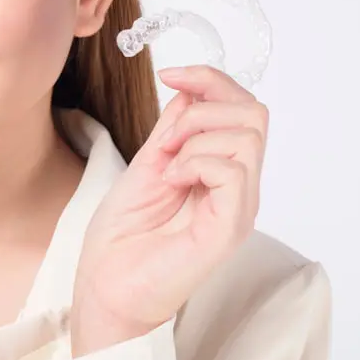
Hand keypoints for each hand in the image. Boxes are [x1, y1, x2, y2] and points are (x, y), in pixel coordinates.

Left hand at [70, 65, 268, 356]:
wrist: (105, 284)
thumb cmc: (123, 235)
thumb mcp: (147, 163)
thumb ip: (172, 130)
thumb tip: (190, 93)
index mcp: (221, 170)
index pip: (241, 107)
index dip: (210, 79)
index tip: (171, 75)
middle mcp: (238, 187)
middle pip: (254, 113)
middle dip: (205, 105)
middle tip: (167, 138)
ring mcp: (237, 207)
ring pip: (247, 135)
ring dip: (195, 136)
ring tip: (166, 164)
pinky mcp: (230, 228)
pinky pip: (233, 170)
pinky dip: (195, 163)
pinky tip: (171, 182)